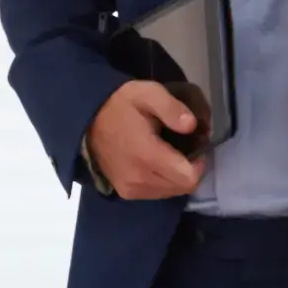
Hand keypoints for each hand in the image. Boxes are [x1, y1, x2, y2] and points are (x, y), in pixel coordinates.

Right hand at [86, 75, 207, 201]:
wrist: (87, 119)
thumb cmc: (120, 105)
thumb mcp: (148, 93)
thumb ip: (171, 108)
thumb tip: (191, 126)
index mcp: (147, 156)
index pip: (188, 177)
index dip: (199, 163)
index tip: (195, 146)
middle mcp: (139, 179)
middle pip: (182, 187)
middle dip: (190, 170)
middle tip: (185, 149)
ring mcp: (130, 189)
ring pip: (170, 193)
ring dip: (177, 178)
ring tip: (171, 156)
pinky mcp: (125, 193)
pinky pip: (156, 194)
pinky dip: (163, 183)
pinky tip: (158, 165)